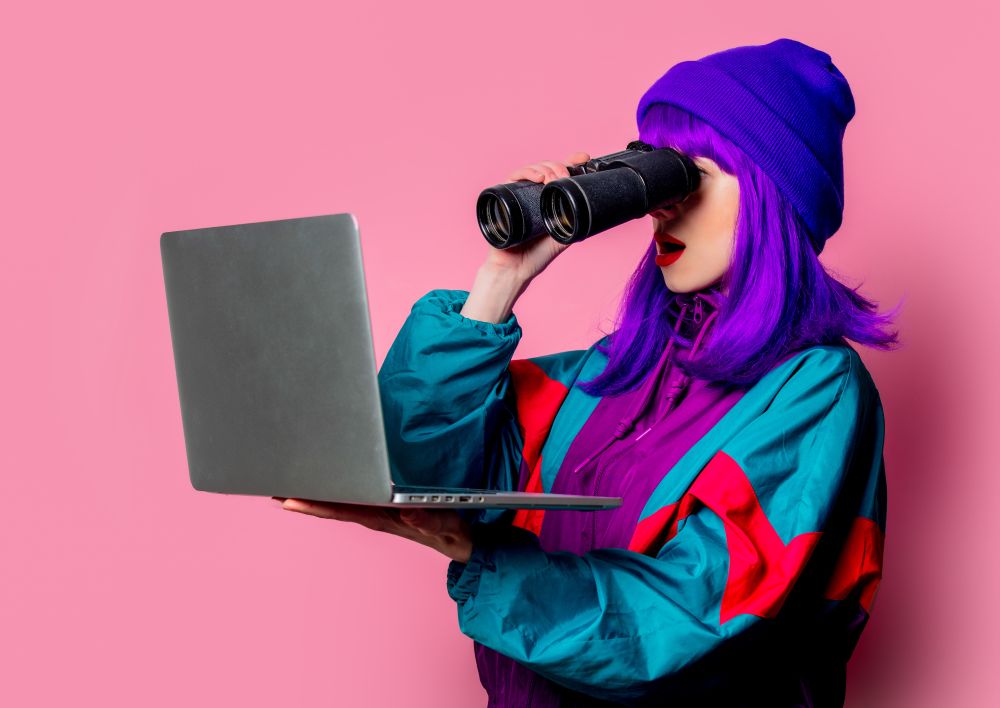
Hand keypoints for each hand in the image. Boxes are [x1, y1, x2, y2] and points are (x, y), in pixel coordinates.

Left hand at [272, 497, 473, 562]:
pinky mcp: (385, 508)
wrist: (463, 543)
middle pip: (334, 505)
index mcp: (386, 518)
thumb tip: (410, 514)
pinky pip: (352, 501)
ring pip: (340, 503)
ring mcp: (379, 512)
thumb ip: (431, 522)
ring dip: (314, 496)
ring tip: (285, 488)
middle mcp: (377, 515)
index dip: (316, 504)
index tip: (289, 500)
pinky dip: (331, 497)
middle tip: (272, 487)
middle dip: (304, 498)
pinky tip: (316, 492)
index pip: (345, 510)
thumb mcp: (447, 527)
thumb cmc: (453, 532)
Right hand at [482, 151, 590, 283]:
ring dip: (546, 167)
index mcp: (546, 200)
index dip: (570, 162)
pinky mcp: (504, 197)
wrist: (515, 270)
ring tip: (554, 177)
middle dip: (559, 166)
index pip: (558, 175)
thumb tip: (593, 210)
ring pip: (532, 169)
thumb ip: (574, 223)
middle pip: (546, 168)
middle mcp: (532, 194)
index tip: (583, 158)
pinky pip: (513, 177)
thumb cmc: (536, 256)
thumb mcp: (563, 236)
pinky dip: (526, 172)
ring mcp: (518, 194)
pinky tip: (538, 177)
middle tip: (567, 174)